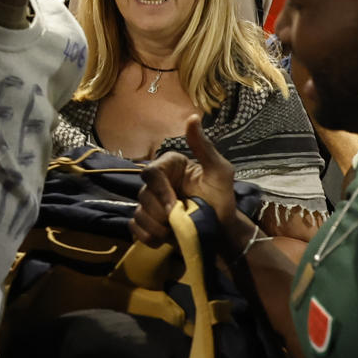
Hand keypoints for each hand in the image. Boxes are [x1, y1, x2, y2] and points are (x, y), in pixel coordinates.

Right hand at [130, 115, 241, 247]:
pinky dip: (147, 236)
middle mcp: (157, 182)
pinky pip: (135, 228)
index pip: (151, 172)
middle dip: (160, 213)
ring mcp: (150, 203)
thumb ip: (204, 147)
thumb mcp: (220, 171)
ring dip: (156, 228)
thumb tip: (193, 117)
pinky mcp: (147, 223)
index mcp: (170, 166)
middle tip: (180, 221)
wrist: (222, 231)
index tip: (174, 205)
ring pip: (138, 214)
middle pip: (142, 195)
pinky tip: (163, 239)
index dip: (159, 190)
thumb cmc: (222, 199)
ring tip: (176, 232)